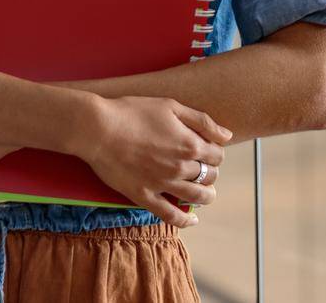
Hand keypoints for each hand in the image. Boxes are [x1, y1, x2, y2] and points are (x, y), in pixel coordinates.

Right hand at [68, 95, 229, 227]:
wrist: (98, 128)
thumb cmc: (132, 112)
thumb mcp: (171, 106)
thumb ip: (202, 121)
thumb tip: (227, 136)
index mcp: (190, 144)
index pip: (217, 155)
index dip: (215, 152)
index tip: (207, 149)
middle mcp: (181, 167)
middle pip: (210, 176)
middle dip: (210, 171)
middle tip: (201, 167)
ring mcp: (164, 184)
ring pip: (198, 197)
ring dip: (206, 195)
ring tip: (203, 192)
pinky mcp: (145, 196)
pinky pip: (171, 215)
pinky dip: (185, 220)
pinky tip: (192, 219)